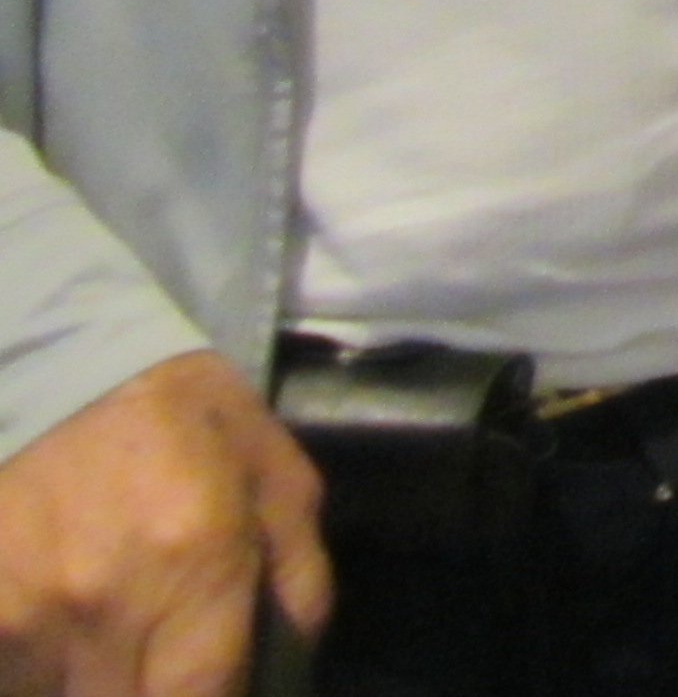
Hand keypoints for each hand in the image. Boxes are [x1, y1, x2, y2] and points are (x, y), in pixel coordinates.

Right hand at [0, 351, 329, 696]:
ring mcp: (22, 619)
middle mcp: (103, 605)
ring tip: (109, 635)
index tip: (215, 686)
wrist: (48, 365)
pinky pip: (10, 674)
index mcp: (194, 563)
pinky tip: (59, 630)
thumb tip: (293, 659)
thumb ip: (297, 572)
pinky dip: (34, 667)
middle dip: (152, 695)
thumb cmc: (174, 412)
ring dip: (85, 682)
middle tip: (164, 664)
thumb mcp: (271, 468)